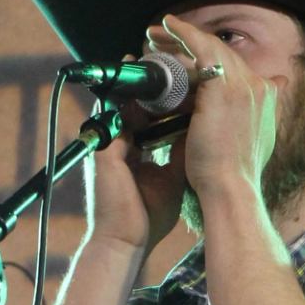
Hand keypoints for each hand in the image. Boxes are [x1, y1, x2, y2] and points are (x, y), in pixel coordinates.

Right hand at [83, 66, 186, 255]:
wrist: (127, 241)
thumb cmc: (148, 215)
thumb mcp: (171, 175)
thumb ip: (181, 150)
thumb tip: (201, 128)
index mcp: (131, 148)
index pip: (144, 113)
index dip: (162, 96)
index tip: (182, 82)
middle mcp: (116, 142)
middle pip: (130, 102)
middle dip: (148, 83)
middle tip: (168, 62)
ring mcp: (107, 145)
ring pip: (119, 104)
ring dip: (135, 85)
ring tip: (152, 63)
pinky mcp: (103, 152)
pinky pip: (114, 119)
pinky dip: (129, 104)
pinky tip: (146, 90)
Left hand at [146, 13, 282, 201]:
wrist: (230, 188)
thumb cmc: (231, 175)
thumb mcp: (245, 147)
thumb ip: (247, 124)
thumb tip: (246, 116)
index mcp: (266, 102)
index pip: (238, 70)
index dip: (212, 59)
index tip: (189, 56)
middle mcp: (260, 88)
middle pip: (223, 55)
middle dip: (192, 44)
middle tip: (165, 38)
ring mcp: (245, 85)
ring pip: (211, 48)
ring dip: (183, 36)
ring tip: (158, 33)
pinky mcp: (224, 86)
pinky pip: (202, 48)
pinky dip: (185, 33)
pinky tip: (168, 26)